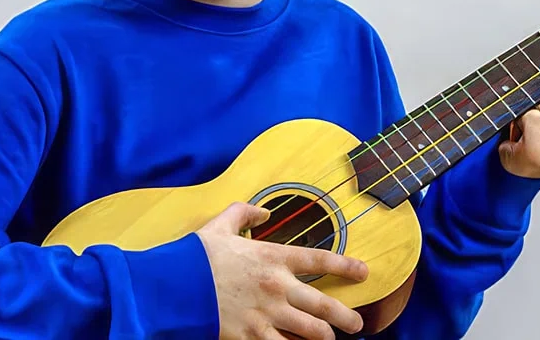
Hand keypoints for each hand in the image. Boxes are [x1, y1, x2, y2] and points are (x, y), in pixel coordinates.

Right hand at [196, 202, 367, 339]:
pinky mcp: (252, 336)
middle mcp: (278, 287)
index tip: (364, 272)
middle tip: (357, 324)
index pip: (320, 259)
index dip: (346, 266)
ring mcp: (267, 315)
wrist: (174, 285)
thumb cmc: (199, 255)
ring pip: (311, 333)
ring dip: (326, 339)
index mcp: (274, 256)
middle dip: (346, 318)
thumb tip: (263, 212)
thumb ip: (245, 212)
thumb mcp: (221, 223)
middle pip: (324, 306)